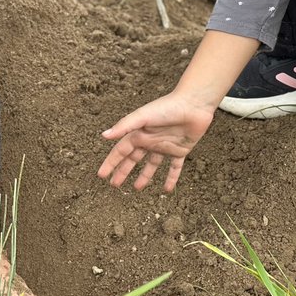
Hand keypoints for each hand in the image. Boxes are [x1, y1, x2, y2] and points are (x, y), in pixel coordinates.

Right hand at [98, 92, 213, 191]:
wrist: (193, 105)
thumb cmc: (166, 107)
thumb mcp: (143, 116)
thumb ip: (124, 126)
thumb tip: (104, 135)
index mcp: (139, 134)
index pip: (121, 151)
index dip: (111, 162)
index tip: (101, 175)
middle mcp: (149, 141)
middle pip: (133, 159)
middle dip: (123, 171)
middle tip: (114, 184)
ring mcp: (164, 147)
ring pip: (152, 165)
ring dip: (144, 177)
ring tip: (137, 188)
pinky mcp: (180, 151)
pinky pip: (174, 168)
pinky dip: (171, 178)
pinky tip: (167, 190)